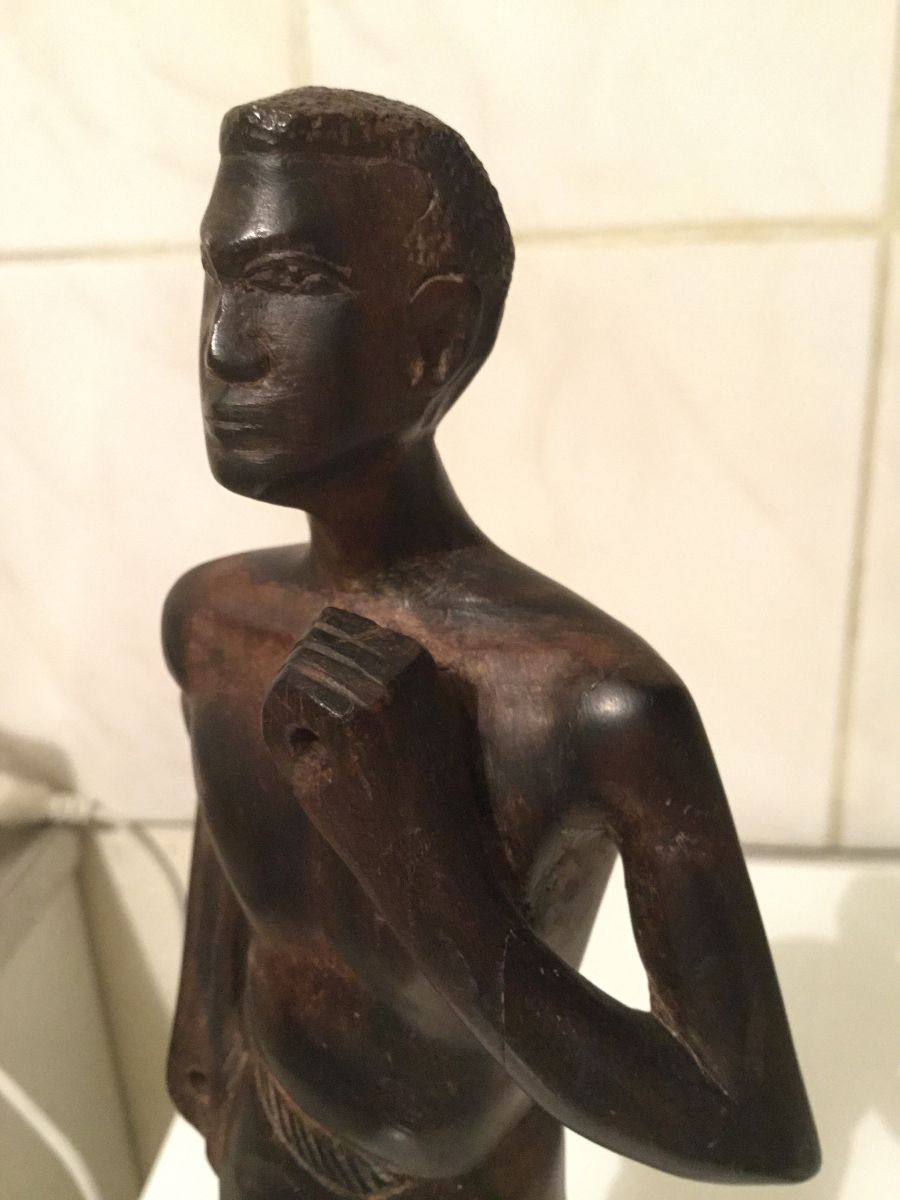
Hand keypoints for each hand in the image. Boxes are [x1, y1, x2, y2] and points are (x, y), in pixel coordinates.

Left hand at [262, 607, 481, 893]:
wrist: (432, 858)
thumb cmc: (410, 798)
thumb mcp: (399, 720)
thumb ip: (364, 676)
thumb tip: (321, 627)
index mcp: (415, 658)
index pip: (337, 627)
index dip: (320, 678)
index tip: (337, 728)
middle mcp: (402, 661)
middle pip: (314, 641)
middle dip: (304, 692)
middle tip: (325, 750)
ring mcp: (378, 687)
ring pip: (298, 666)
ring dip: (292, 714)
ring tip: (321, 759)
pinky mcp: (354, 718)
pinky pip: (286, 697)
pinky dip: (281, 730)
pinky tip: (312, 767)